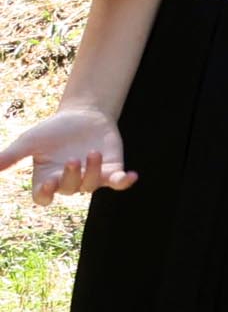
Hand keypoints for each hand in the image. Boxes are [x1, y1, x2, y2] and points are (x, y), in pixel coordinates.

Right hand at [7, 109, 129, 208]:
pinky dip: (125, 182)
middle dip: (71, 177)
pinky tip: (131, 176)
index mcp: (46, 178)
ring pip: (91, 185)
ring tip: (92, 153)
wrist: (83, 114)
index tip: (48, 183)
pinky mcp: (111, 170)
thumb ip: (11, 155)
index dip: (45, 194)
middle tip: (72, 159)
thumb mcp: (30, 141)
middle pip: (69, 189)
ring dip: (92, 172)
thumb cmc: (53, 129)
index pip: (43, 197)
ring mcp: (91, 177)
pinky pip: (119, 182)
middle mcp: (68, 181)